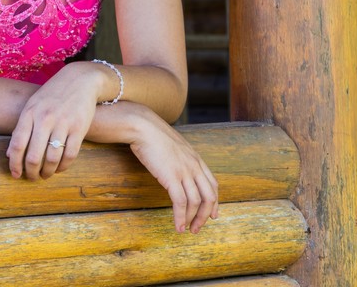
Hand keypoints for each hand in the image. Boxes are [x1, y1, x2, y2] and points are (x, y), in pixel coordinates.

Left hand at [5, 63, 100, 179]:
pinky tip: (59, 168)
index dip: (14, 163)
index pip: (17, 144)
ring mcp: (63, 123)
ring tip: (45, 176)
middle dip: (31, 173)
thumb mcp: (32, 106)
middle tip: (31, 178)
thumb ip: (21, 128)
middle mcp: (45, 118)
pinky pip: (70, 155)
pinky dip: (63, 166)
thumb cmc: (51, 95)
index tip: (15, 174)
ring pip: (52, 158)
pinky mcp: (79, 128)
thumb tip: (10, 154)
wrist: (79, 80)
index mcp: (29, 112)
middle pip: (34, 156)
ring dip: (47, 173)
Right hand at [121, 104, 218, 232]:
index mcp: (196, 159)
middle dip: (205, 215)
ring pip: (196, 202)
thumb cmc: (152, 135)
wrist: (142, 127)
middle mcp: (194, 166)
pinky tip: (177, 226)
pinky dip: (180, 217)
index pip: (213, 185)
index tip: (212, 215)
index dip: (214, 202)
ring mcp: (184, 172)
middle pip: (209, 196)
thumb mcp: (173, 146)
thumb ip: (179, 158)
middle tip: (198, 227)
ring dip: (192, 219)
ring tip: (186, 230)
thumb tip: (175, 169)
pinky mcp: (171, 177)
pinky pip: (181, 203)